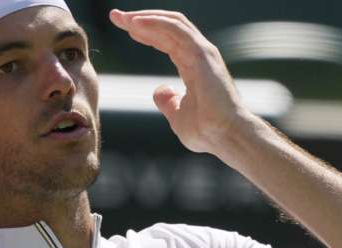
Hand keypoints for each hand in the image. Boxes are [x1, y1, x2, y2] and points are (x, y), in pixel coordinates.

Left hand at [109, 9, 257, 155]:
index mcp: (193, 66)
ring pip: (172, 23)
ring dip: (145, 17)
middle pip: (167, 27)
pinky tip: (135, 23)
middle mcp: (198, 54)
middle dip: (140, 20)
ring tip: (122, 17)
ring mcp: (202, 52)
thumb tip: (158, 90)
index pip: (167, 40)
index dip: (146, 32)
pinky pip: (176, 30)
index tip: (124, 28)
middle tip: (116, 16)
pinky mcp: (202, 53)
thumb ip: (167, 102)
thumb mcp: (177, 115)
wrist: (225, 137)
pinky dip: (155, 23)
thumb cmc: (206, 131)